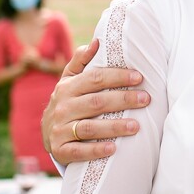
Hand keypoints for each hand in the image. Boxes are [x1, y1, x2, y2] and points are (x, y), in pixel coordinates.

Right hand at [41, 40, 147, 165]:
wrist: (48, 134)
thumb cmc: (67, 102)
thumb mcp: (69, 80)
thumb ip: (81, 61)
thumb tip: (98, 41)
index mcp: (67, 87)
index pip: (95, 79)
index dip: (117, 77)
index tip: (139, 77)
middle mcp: (63, 107)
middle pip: (96, 102)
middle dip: (122, 100)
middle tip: (145, 99)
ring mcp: (60, 130)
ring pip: (89, 127)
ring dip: (114, 127)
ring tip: (136, 126)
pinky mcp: (60, 150)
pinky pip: (79, 151)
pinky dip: (96, 150)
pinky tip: (113, 149)